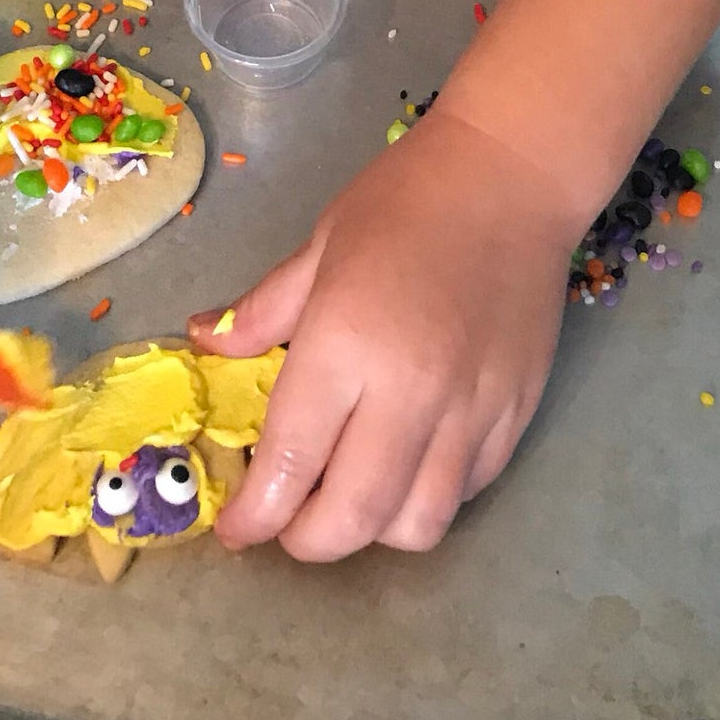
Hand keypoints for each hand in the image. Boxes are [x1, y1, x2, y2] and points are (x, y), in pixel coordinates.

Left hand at [188, 110, 574, 558]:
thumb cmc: (403, 201)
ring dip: (371, 531)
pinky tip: (402, 467)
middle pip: (355, 518)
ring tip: (344, 498)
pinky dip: (426, 499)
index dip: (255, 514)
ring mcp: (471, 413)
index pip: (292, 464)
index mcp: (345, 346)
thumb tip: (203, 342)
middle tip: (283, 523)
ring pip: (418, 523)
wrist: (511, 177)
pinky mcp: (516, 416)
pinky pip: (466, 492)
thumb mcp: (316, 247)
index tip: (235, 531)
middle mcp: (410, 395)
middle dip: (307, 541)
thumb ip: (260, 311)